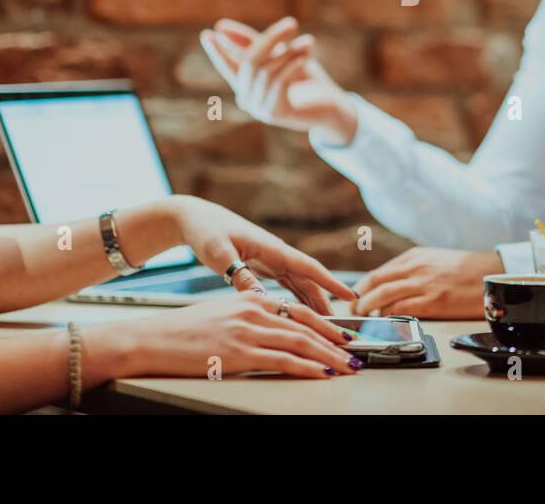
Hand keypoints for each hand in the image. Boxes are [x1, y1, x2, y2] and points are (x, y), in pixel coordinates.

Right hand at [115, 293, 360, 378]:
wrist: (153, 339)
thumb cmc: (183, 331)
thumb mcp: (222, 314)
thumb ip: (250, 318)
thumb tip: (272, 330)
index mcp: (251, 300)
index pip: (298, 311)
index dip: (325, 324)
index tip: (343, 335)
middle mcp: (254, 311)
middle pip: (306, 325)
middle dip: (336, 341)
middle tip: (356, 353)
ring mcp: (248, 331)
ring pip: (301, 343)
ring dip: (330, 356)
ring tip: (348, 367)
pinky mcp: (241, 352)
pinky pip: (285, 360)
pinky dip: (309, 367)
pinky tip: (322, 373)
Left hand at [167, 195, 356, 312]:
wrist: (195, 218)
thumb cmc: (205, 231)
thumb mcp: (219, 253)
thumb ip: (239, 274)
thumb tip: (259, 298)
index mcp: (271, 247)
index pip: (307, 266)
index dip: (329, 281)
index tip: (350, 294)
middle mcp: (276, 253)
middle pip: (309, 279)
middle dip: (327, 300)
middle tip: (341, 324)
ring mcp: (272, 260)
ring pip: (301, 284)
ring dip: (315, 302)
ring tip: (328, 325)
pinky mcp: (264, 266)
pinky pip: (287, 285)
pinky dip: (298, 299)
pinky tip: (305, 314)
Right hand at [200, 16, 357, 145]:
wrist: (332, 108)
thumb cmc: (306, 80)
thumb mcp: (281, 56)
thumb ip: (258, 42)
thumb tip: (221, 27)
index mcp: (248, 85)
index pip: (228, 66)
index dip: (218, 51)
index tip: (207, 34)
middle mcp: (248, 99)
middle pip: (250, 62)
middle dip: (271, 39)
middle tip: (292, 22)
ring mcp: (259, 109)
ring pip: (267, 71)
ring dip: (290, 53)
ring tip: (309, 42)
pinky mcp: (275, 114)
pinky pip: (278, 83)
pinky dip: (291, 67)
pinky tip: (305, 59)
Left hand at [350, 248, 501, 318]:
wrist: (491, 275)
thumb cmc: (465, 270)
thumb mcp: (435, 260)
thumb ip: (413, 269)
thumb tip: (391, 286)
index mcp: (414, 256)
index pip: (378, 272)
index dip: (362, 288)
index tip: (356, 298)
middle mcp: (415, 267)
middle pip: (375, 283)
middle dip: (360, 299)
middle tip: (354, 311)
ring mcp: (424, 284)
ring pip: (383, 296)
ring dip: (369, 309)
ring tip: (365, 319)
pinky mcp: (433, 301)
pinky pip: (402, 310)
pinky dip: (389, 317)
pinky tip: (387, 323)